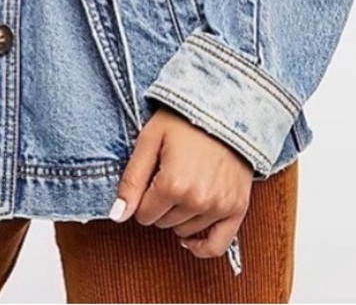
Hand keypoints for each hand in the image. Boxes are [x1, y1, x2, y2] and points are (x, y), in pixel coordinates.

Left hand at [109, 105, 253, 259]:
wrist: (224, 109)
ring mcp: (220, 207)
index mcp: (173, 184)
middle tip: (167, 176)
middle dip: (159, 205)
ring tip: (184, 185)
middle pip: (163, 223)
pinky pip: (218, 246)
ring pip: (185, 232)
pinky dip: (202, 246)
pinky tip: (190, 238)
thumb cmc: (183, 121)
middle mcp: (198, 200)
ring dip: (179, 217)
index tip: (149, 178)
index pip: (144, 214)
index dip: (141, 198)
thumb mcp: (149, 140)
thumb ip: (132, 180)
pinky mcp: (238, 209)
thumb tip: (117, 215)